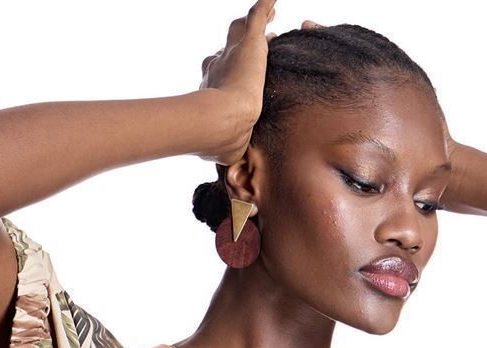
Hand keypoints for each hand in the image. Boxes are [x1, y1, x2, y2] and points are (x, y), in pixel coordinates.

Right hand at [195, 0, 277, 166]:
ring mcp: (232, 54)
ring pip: (239, 30)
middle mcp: (217, 68)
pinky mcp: (249, 44)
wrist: (221, 122)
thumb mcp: (229, 152)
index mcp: (212, 90)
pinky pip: (258, 17)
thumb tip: (237, 189)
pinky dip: (265, 7)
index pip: (219, 77)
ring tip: (263, 19)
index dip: (228, 77)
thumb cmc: (223, 140)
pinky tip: (274, 1)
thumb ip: (233, 164)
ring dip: (250, 24)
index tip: (239, 83)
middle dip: (234, 48)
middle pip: (226, 52)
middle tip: (245, 48)